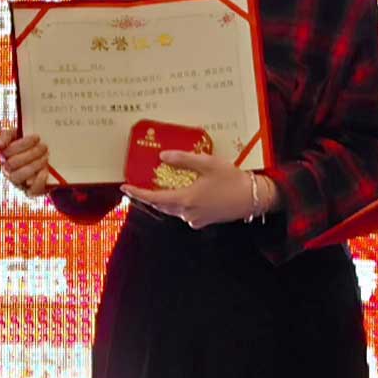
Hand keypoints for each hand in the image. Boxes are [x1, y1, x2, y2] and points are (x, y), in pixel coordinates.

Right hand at [0, 129, 60, 193]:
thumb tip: (1, 145)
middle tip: (44, 146)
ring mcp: (18, 183)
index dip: (23, 144)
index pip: (8, 151)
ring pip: (19, 176)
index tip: (37, 137)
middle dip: (30, 153)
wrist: (43, 162)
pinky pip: (31, 190)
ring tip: (46, 156)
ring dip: (34, 164)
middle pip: (12, 164)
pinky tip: (45, 170)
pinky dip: (39, 180)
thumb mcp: (16, 136)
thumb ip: (6, 135)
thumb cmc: (27, 148)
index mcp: (4, 157)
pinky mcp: (30, 192)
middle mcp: (8, 171)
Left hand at [134, 149, 272, 229]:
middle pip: (161, 205)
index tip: (125, 187)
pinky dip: (178, 204)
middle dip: (149, 196)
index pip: (153, 198)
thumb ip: (183, 160)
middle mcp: (187, 213)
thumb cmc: (232, 179)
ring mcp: (195, 219)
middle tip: (139, 186)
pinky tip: (183, 193)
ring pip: (172, 209)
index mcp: (185, 199)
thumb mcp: (207, 163)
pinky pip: (184, 213)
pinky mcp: (203, 221)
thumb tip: (162, 157)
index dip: (137, 193)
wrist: (253, 198)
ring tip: (159, 186)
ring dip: (164, 199)